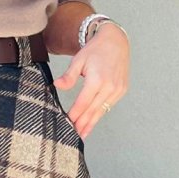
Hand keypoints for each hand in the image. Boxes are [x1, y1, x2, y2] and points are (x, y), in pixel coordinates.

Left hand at [51, 23, 128, 140]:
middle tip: (73, 136)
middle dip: (82, 124)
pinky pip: (108, 106)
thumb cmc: (95, 50)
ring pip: (101, 111)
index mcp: (97, 79)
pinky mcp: (122, 90)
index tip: (66, 123)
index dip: (74, 115)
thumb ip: (69, 76)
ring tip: (82, 135)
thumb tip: (57, 86)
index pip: (82, 103)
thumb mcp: (78, 60)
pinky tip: (92, 123)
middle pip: (92, 110)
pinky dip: (99, 115)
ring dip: (91, 123)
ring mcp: (117, 90)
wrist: (116, 41)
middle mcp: (109, 86)